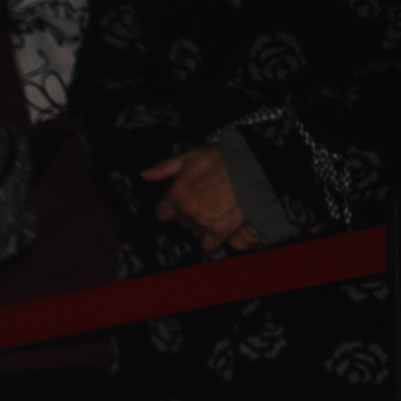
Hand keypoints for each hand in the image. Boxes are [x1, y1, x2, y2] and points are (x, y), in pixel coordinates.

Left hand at [143, 146, 259, 252]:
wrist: (256, 166)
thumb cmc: (225, 158)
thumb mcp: (193, 156)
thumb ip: (166, 168)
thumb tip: (144, 175)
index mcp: (178, 193)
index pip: (163, 213)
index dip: (173, 208)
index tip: (184, 202)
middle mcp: (188, 210)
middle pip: (183, 223)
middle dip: (192, 215)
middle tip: (208, 201)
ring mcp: (204, 222)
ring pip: (197, 233)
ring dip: (204, 226)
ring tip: (220, 210)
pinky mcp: (221, 231)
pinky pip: (211, 245)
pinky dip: (217, 238)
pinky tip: (225, 225)